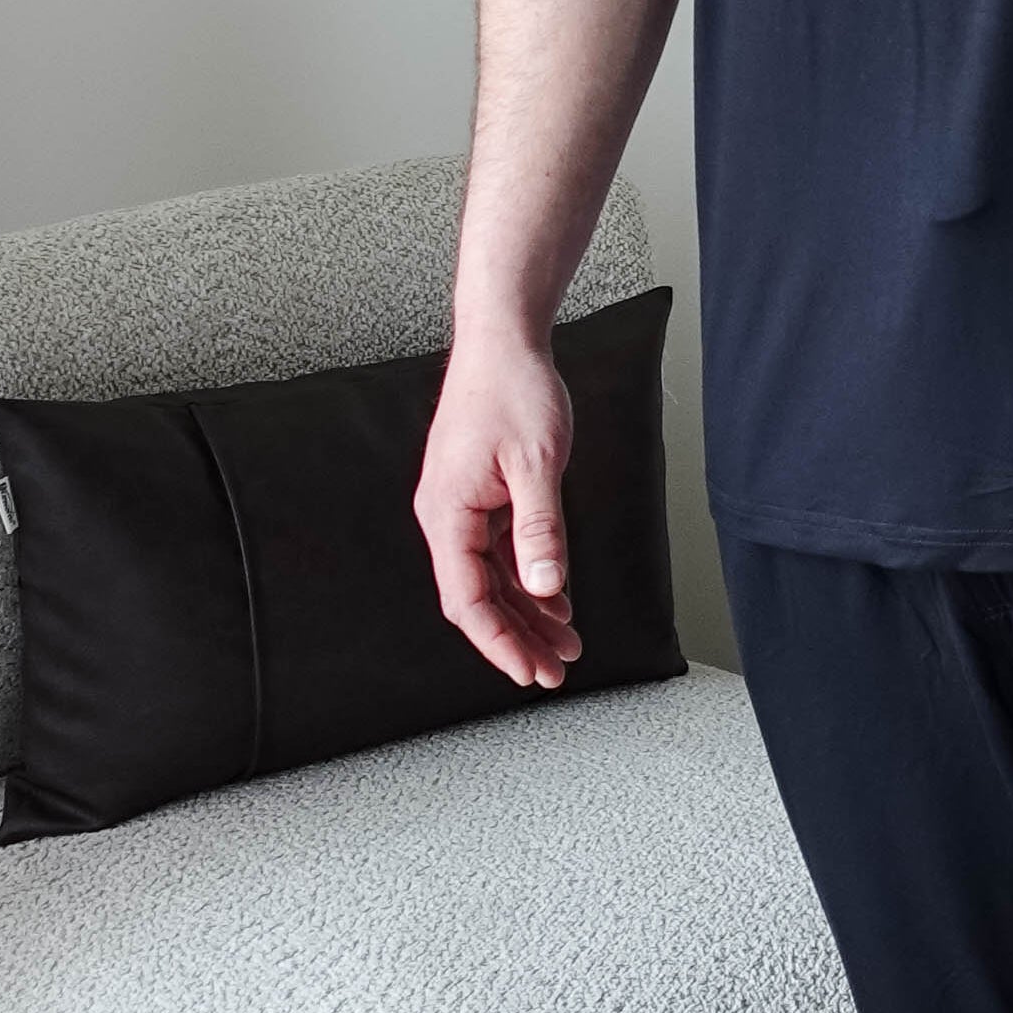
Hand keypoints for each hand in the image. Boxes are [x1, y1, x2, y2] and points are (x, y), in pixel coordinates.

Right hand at [416, 331, 581, 687]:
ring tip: (565, 644)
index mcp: (448, 512)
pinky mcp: (480, 494)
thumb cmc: (514, 390)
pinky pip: (501, 551)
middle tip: (554, 672)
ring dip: (527, 612)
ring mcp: (462, 506)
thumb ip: (541, 528)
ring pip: (492, 577)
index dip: (499, 642)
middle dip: (517, 638)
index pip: (468, 599)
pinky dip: (528, 577)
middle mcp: (447, 515)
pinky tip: (555, 599)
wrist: (503, 340)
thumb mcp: (537, 462)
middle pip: (478, 597)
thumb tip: (545, 586)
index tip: (528, 672)